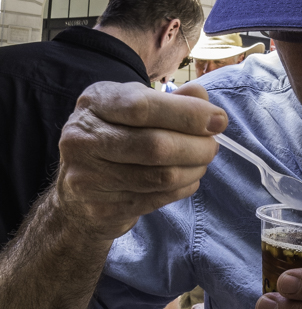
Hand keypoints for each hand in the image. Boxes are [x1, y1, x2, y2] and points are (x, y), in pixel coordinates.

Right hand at [57, 81, 225, 240]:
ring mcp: (87, 177)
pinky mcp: (101, 208)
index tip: (218, 120)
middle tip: (213, 146)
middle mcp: (83, 138)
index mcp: (94, 103)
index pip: (143, 106)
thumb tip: (206, 102)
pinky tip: (188, 179)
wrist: (77, 193)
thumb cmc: (115, 136)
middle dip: (197, 147)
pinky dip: (183, 189)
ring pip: (160, 176)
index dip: (187, 114)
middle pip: (155, 146)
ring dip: (194, 169)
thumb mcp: (135, 106)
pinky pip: (156, 199)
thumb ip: (171, 100)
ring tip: (202, 162)